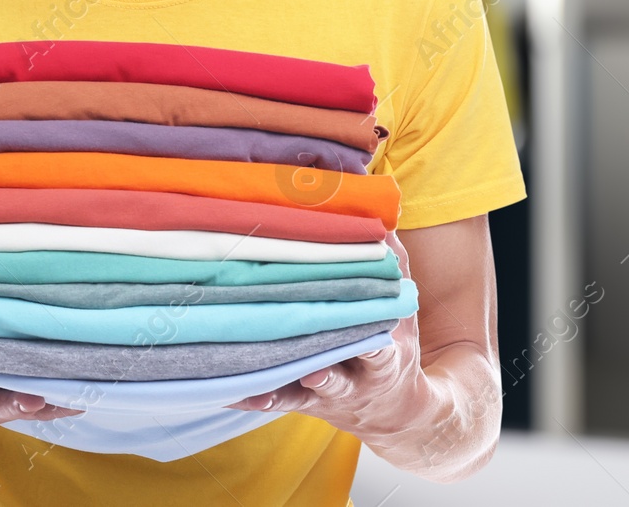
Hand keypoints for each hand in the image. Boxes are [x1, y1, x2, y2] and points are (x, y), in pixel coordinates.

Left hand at [225, 229, 423, 438]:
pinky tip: (227, 393)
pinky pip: (271, 399)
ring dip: (278, 387)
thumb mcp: (401, 312)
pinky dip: (251, 396)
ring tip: (257, 381)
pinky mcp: (297, 400)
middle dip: (324, 373)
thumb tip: (379, 217)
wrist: (391, 412)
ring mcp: (321, 394)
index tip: (366, 340)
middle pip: (335, 377)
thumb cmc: (390, 342)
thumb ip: (391, 267)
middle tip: (312, 368)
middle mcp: (352, 381)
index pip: (378, 352)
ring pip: (298, 392)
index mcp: (382, 358)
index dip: (372, 347)